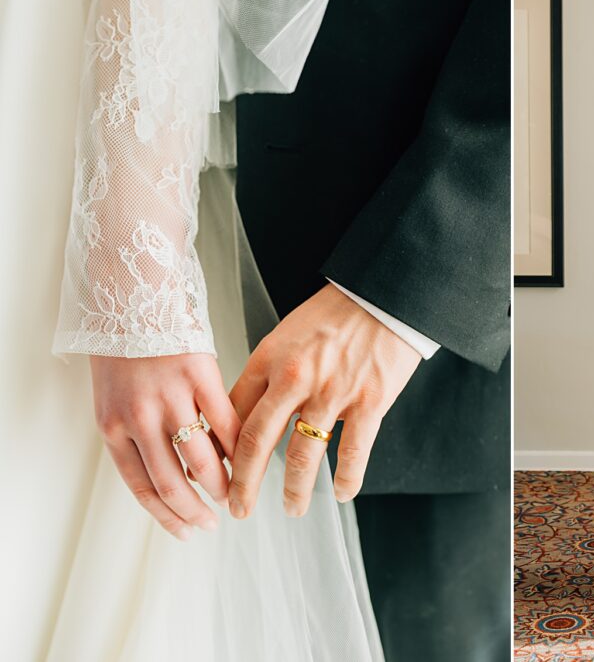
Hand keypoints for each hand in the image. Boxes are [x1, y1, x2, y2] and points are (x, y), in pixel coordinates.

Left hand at [90, 353, 240, 539]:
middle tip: (213, 520)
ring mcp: (170, 397)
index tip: (186, 530)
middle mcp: (139, 418)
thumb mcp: (116, 396)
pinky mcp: (200, 375)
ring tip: (232, 491)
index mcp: (112, 427)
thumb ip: (138, 432)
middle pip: (171, 481)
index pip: (141, 486)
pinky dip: (239, 444)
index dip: (166, 515)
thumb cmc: (124, 346)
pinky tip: (248, 454)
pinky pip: (226, 421)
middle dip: (195, 509)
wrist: (131, 296)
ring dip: (221, 481)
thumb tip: (172, 468)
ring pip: (201, 458)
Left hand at [228, 284, 421, 518]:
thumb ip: (268, 372)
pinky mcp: (369, 401)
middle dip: (242, 484)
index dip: (222, 449)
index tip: (218, 472)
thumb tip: (248, 413)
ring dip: (294, 490)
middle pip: (256, 443)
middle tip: (238, 508)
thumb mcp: (288, 333)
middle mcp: (295, 378)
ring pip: (302, 456)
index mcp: (269, 359)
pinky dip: (345, 480)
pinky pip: (352, 452)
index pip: (233, 414)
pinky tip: (340, 493)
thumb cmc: (337, 312)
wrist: (385, 294)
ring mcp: (333, 392)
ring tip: (291, 509)